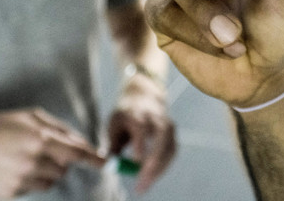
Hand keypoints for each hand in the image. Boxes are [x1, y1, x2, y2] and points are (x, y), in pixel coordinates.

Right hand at [0, 108, 103, 198]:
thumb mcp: (27, 117)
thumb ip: (56, 128)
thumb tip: (78, 141)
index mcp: (39, 139)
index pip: (77, 153)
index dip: (93, 159)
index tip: (106, 163)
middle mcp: (33, 161)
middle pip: (65, 169)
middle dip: (61, 161)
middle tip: (41, 150)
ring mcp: (22, 180)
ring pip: (50, 181)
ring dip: (46, 172)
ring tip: (23, 158)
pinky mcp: (11, 194)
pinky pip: (32, 189)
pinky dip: (28, 180)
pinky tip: (10, 168)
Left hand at [106, 77, 176, 193]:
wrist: (143, 97)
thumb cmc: (125, 115)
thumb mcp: (114, 125)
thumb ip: (112, 145)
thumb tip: (111, 167)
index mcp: (137, 113)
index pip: (142, 127)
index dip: (140, 144)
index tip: (135, 162)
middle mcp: (156, 117)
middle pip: (161, 138)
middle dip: (154, 161)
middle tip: (141, 181)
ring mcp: (167, 124)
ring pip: (169, 148)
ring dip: (159, 169)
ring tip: (144, 186)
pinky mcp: (173, 133)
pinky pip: (171, 152)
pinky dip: (163, 167)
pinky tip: (151, 178)